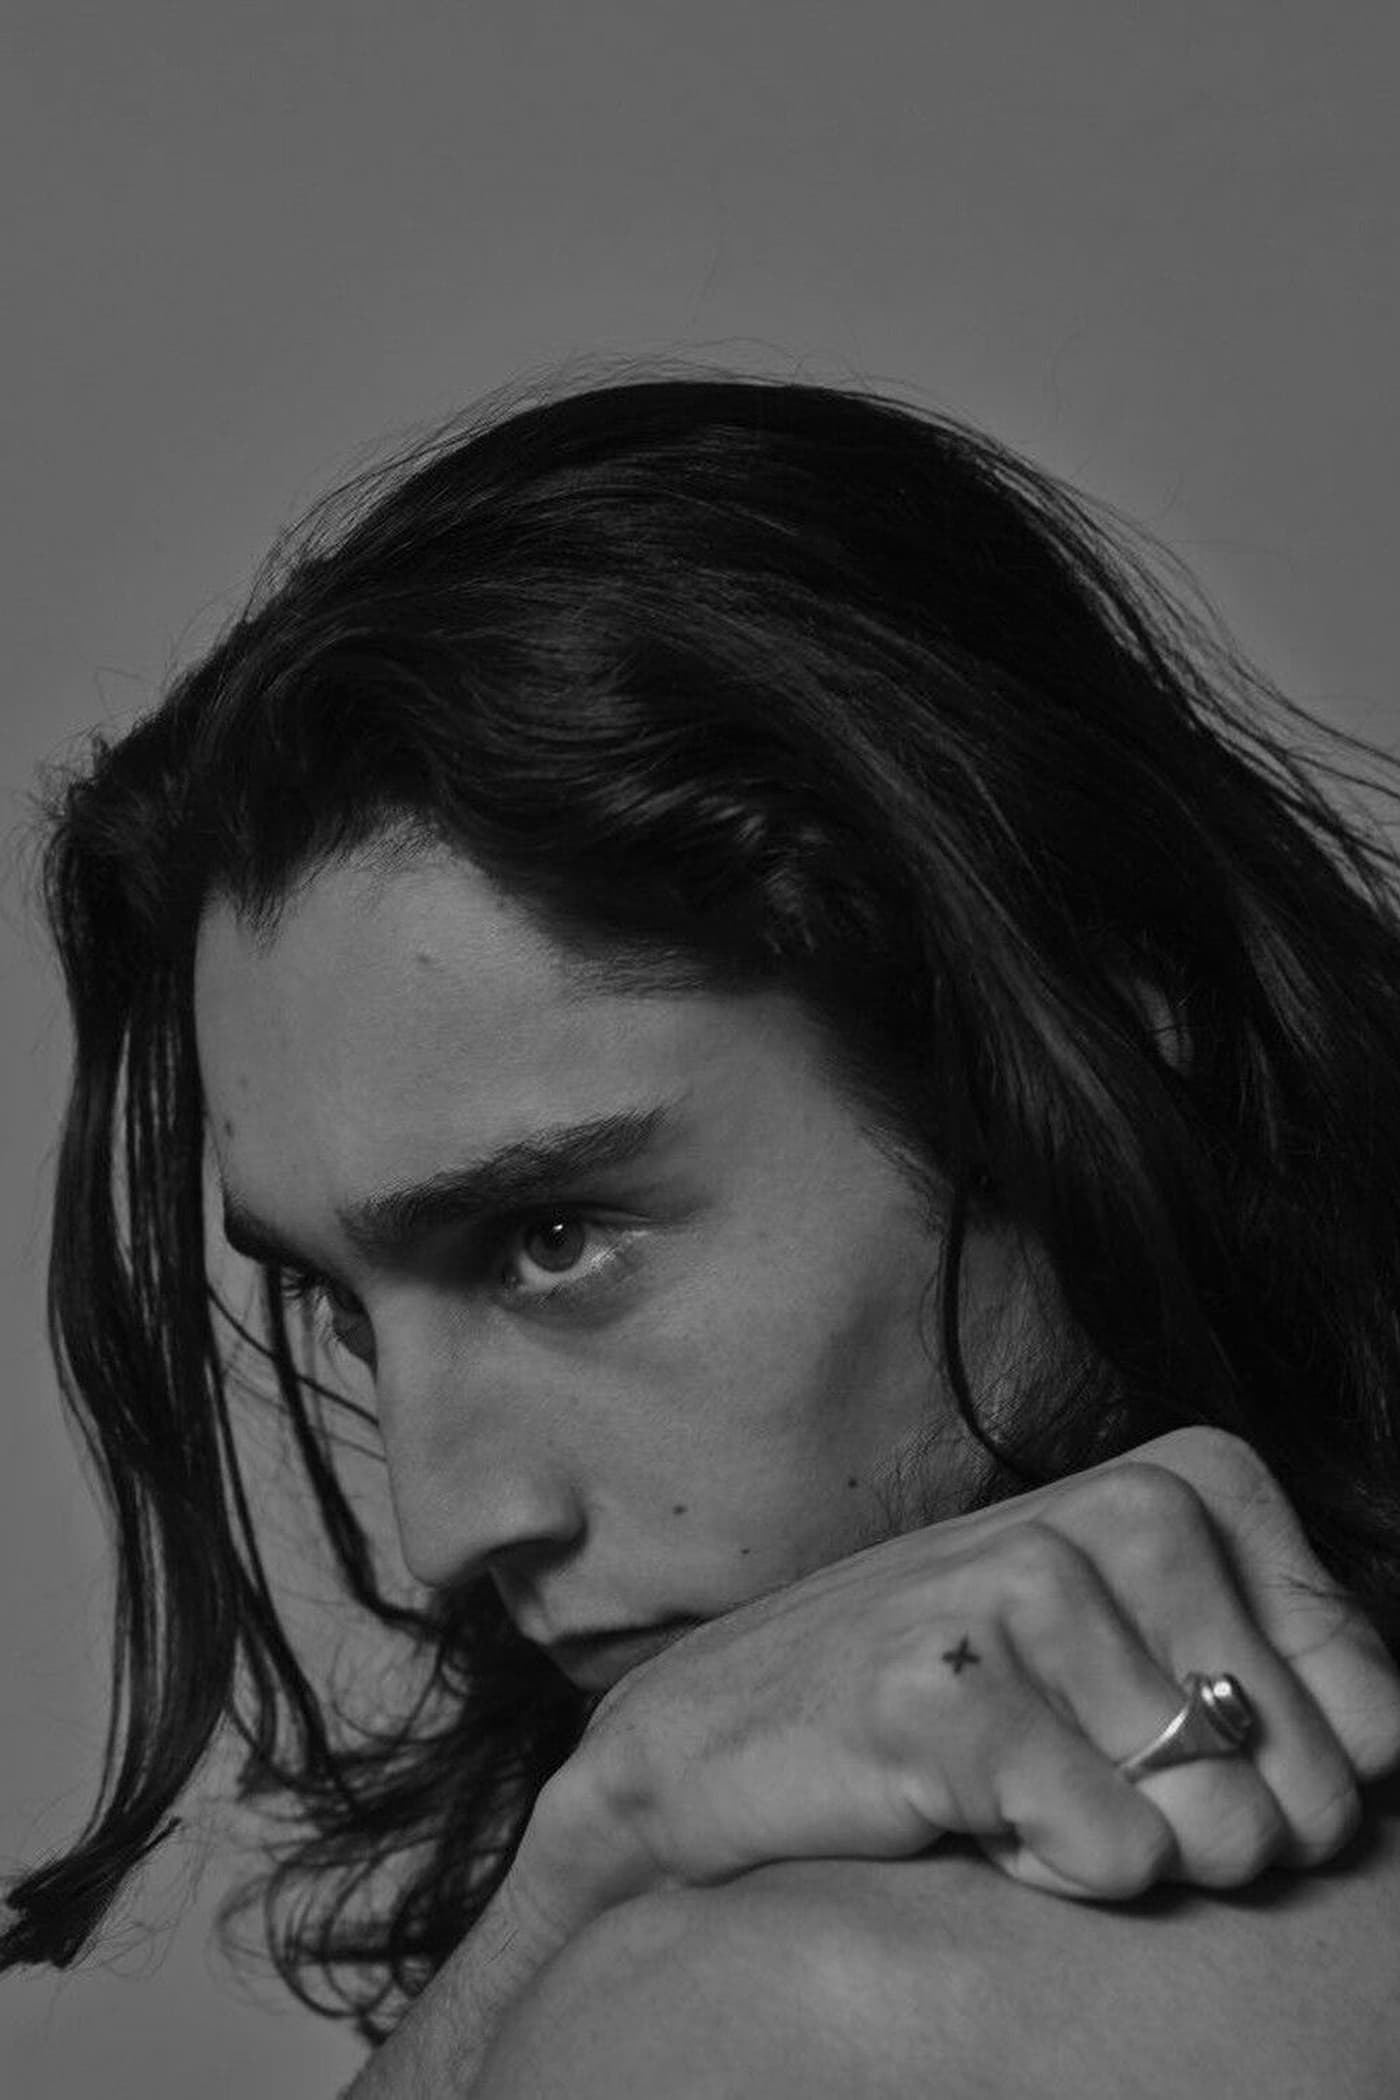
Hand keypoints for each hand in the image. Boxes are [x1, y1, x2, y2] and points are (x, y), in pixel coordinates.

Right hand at [532, 1429, 1399, 1909]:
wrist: (733, 1728)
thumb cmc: (966, 1698)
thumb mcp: (1143, 1664)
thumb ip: (1275, 1693)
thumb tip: (1370, 1770)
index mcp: (1188, 1484)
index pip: (1372, 1700)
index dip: (1303, 1782)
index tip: (1189, 1760)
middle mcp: (1122, 1508)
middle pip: (1298, 1770)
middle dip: (1223, 1835)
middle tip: (1092, 1785)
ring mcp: (1026, 1586)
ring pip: (1210, 1815)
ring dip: (1129, 1849)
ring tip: (1026, 1788)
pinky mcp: (946, 1686)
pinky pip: (1110, 1847)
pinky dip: (1061, 1872)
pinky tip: (974, 1813)